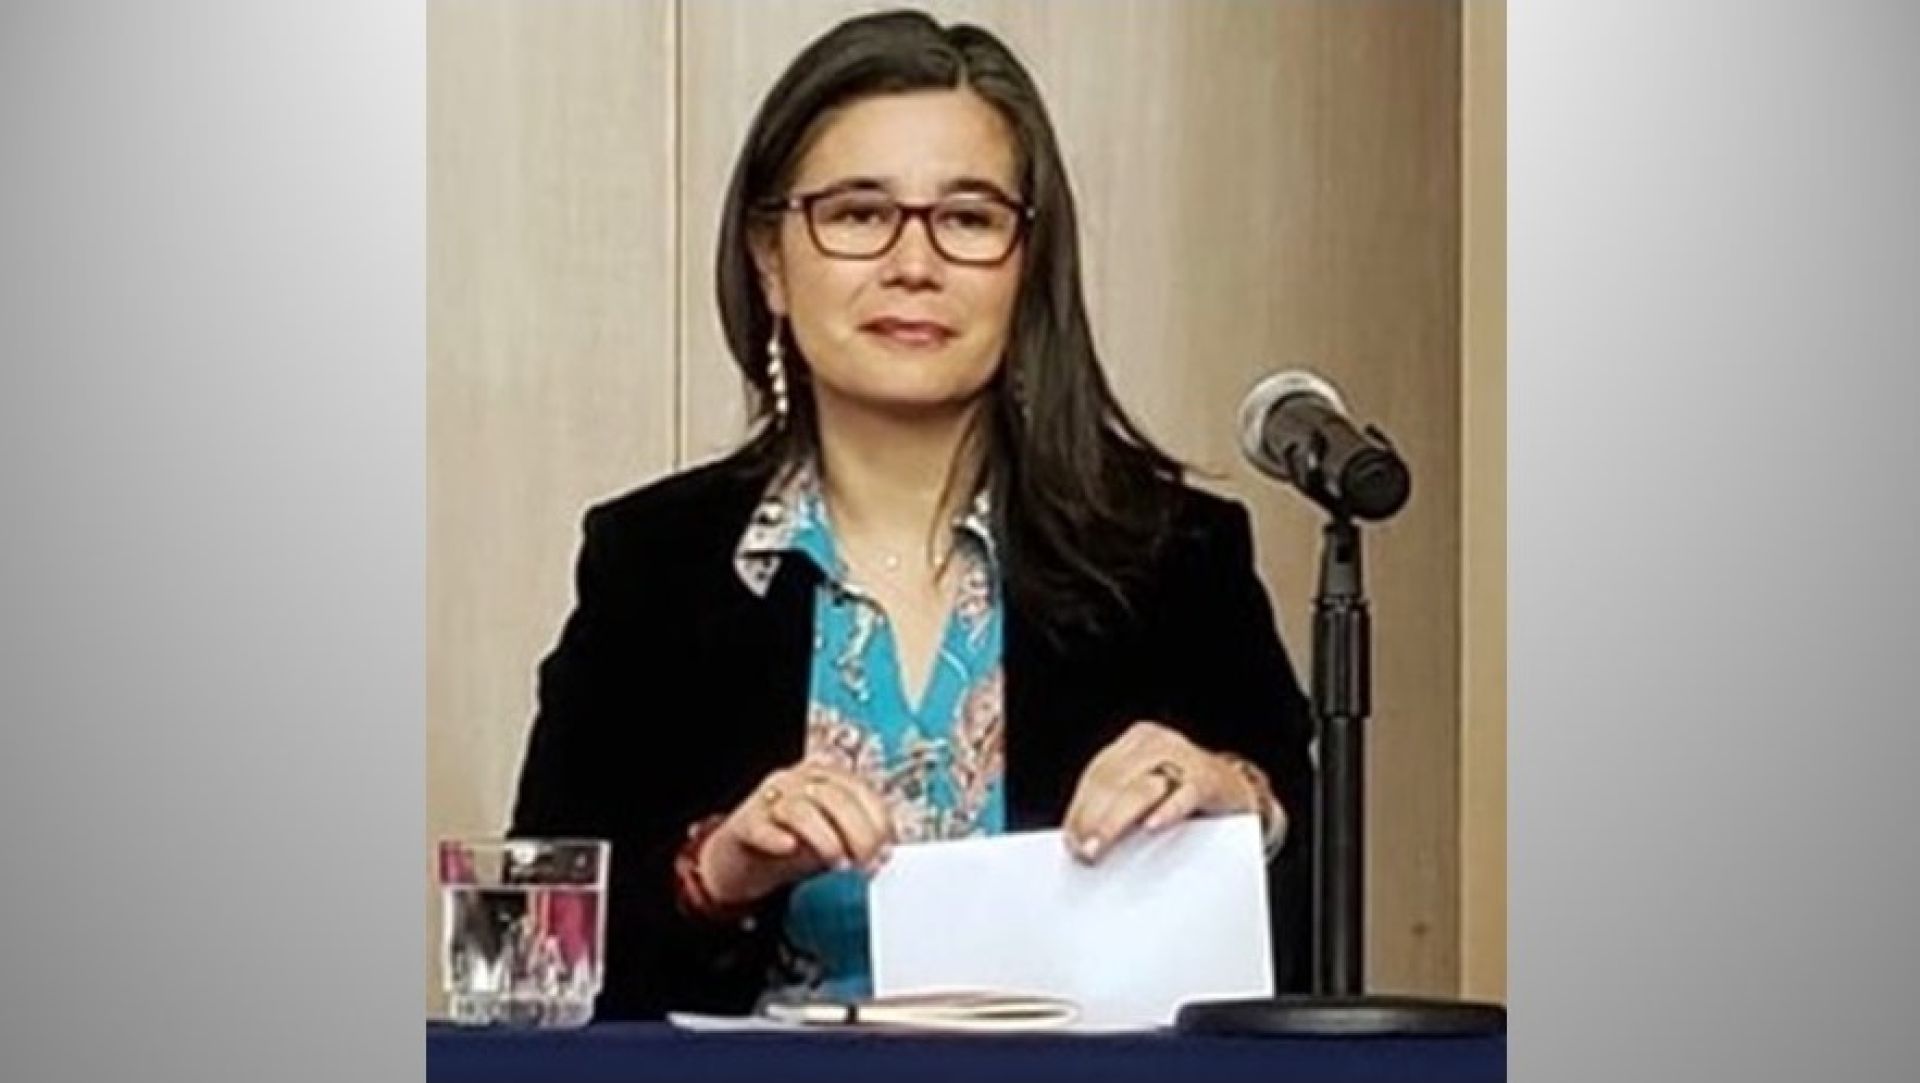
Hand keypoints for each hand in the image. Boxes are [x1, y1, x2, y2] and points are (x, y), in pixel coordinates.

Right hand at [698, 761, 894, 906]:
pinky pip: (760, 826)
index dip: (877, 821)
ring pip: (801, 809)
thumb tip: (884, 855)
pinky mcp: (743, 824)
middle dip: (858, 833)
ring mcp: (767, 800)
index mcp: (823, 779)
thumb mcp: (830, 841)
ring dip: (826, 839)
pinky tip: (789, 847)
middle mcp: (796, 781)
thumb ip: (856, 842)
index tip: (886, 851)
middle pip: (835, 797)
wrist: (739, 862)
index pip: (859, 789)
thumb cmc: (790, 846)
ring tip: (838, 864)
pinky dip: (776, 837)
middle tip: (866, 863)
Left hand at [1062, 721, 1264, 863]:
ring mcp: (1183, 757)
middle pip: (1113, 781)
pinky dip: (1166, 812)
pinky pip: (1184, 795)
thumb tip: (1083, 840)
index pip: (1097, 775)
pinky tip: (1151, 827)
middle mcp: (1156, 743)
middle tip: (1083, 851)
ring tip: (1100, 848)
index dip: (1080, 809)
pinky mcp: (1208, 778)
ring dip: (1115, 822)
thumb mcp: (1151, 792)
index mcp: (1135, 743)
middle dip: (1093, 819)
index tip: (1071, 840)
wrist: (1239, 791)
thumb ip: (1121, 805)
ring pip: (1140, 788)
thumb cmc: (1185, 795)